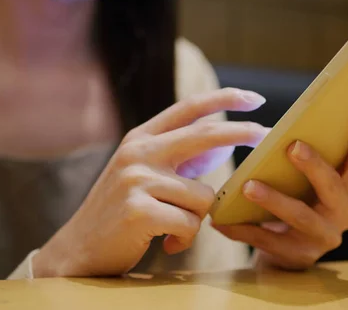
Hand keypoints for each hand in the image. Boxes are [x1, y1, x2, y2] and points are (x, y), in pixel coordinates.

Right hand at [32, 88, 268, 277]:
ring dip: (197, 219)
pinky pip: (190, 223)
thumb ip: (175, 156)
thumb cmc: (120, 213)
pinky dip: (185, 238)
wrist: (80, 249)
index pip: (187, 108)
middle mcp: (138, 152)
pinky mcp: (139, 209)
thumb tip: (218, 138)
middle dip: (242, 133)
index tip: (253, 97)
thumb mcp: (141, 174)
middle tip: (267, 135)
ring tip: (174, 230)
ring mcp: (137, 179)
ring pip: (204, 196)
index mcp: (139, 139)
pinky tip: (167, 244)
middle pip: (206, 135)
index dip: (224, 98)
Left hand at [213, 103, 347, 269]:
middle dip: (314, 166)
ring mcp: (322, 238)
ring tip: (247, 186)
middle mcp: (343, 214)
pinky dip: (241, 228)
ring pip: (299, 215)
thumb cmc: (299, 202)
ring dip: (273, 199)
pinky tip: (219, 220)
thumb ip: (311, 160)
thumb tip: (290, 128)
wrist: (287, 251)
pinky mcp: (296, 255)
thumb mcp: (311, 183)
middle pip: (333, 188)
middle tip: (293, 146)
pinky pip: (265, 239)